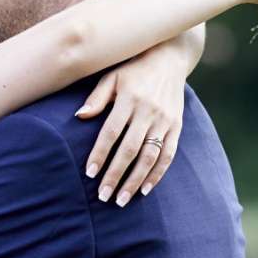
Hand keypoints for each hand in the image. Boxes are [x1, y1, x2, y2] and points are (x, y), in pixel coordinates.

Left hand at [75, 46, 184, 207]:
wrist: (169, 57)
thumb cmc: (132, 69)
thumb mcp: (112, 76)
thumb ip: (97, 97)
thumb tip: (79, 116)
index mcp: (130, 98)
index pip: (112, 132)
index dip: (100, 154)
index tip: (89, 173)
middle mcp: (149, 110)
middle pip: (130, 149)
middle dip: (116, 175)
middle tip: (103, 196)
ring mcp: (165, 120)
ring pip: (150, 156)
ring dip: (136, 180)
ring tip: (122, 199)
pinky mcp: (177, 126)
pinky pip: (168, 154)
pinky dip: (157, 174)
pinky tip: (145, 189)